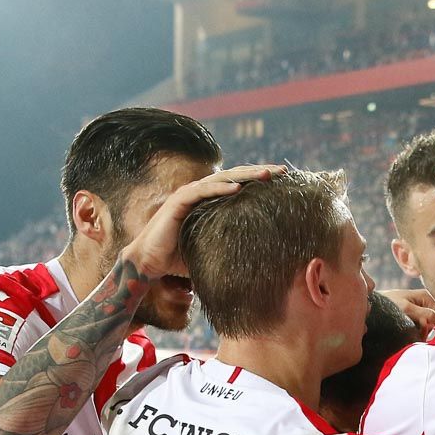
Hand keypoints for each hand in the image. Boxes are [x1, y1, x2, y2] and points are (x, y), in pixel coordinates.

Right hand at [119, 163, 285, 279]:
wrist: (150, 263)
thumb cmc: (180, 259)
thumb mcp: (212, 249)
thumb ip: (231, 247)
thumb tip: (260, 263)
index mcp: (210, 200)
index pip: (239, 184)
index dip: (260, 180)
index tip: (285, 180)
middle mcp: (200, 192)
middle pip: (235, 176)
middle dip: (259, 172)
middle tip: (283, 170)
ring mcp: (189, 194)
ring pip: (221, 179)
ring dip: (244, 175)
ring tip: (266, 174)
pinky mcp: (178, 202)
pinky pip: (202, 192)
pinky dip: (220, 189)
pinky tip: (237, 188)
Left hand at [382, 288, 434, 337]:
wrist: (372, 306)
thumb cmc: (387, 304)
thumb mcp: (406, 308)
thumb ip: (423, 313)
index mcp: (427, 297)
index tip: (429, 334)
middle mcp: (426, 304)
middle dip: (429, 330)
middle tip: (418, 334)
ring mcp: (421, 313)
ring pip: (429, 328)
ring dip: (423, 334)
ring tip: (413, 335)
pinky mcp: (415, 321)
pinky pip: (422, 331)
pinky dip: (418, 335)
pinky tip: (411, 336)